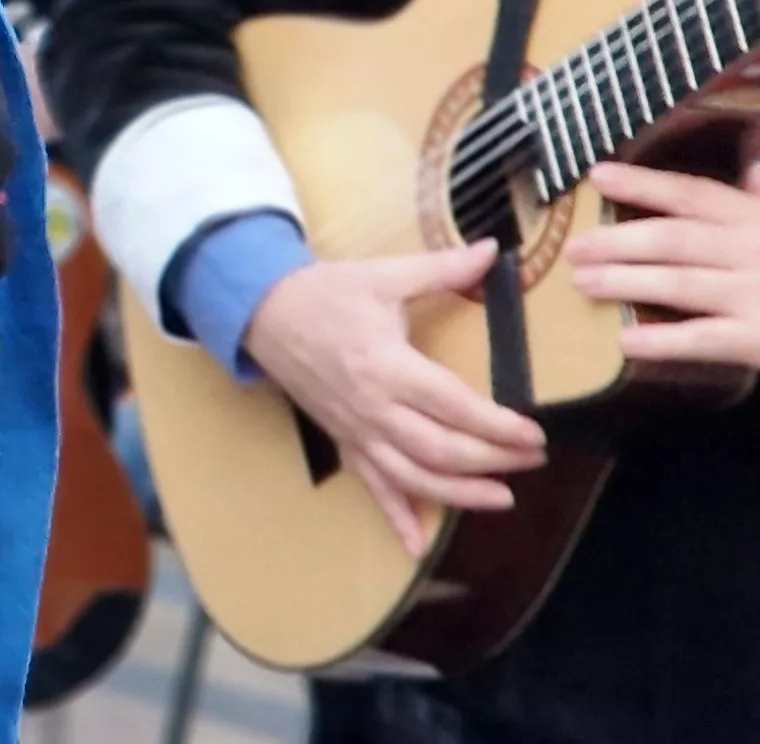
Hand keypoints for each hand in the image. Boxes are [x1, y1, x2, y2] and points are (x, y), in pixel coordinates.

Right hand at [240, 243, 546, 555]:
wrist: (260, 311)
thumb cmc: (324, 292)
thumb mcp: (382, 276)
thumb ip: (441, 269)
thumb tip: (490, 251)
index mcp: (386, 365)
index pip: (454, 406)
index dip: (498, 426)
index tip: (534, 433)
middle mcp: (372, 406)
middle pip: (439, 449)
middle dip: (491, 460)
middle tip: (533, 460)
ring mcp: (355, 429)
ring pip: (411, 475)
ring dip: (458, 494)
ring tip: (502, 499)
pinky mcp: (343, 439)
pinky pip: (370, 485)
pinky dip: (395, 517)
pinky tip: (417, 544)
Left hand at [570, 154, 759, 368]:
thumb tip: (752, 162)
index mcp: (756, 219)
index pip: (693, 194)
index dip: (642, 183)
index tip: (596, 175)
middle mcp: (754, 249)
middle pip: (674, 239)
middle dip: (618, 241)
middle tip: (573, 248)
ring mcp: (755, 295)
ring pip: (679, 284)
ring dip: (624, 282)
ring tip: (581, 283)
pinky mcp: (759, 339)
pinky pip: (704, 339)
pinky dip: (662, 341)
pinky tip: (624, 342)